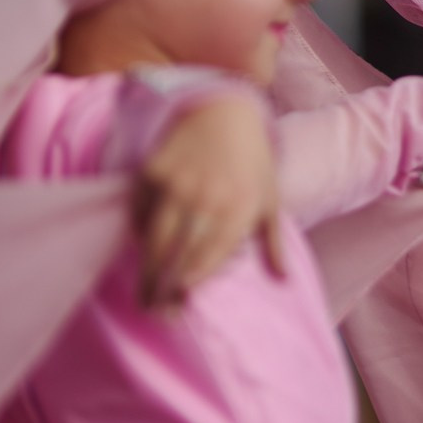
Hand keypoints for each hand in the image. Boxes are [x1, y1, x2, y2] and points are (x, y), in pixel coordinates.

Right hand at [134, 96, 284, 311]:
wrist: (221, 109)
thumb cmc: (252, 159)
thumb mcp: (270, 198)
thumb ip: (273, 242)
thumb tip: (283, 280)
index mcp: (238, 208)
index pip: (209, 257)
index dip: (191, 284)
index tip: (180, 306)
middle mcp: (205, 198)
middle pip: (176, 255)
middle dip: (163, 289)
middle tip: (155, 312)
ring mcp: (175, 185)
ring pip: (153, 239)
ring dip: (146, 272)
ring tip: (143, 296)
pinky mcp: (151, 172)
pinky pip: (139, 214)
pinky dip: (138, 234)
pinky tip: (141, 250)